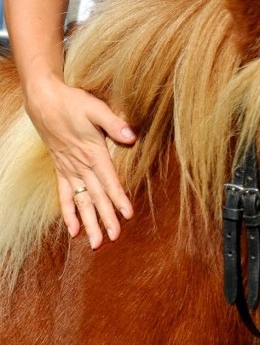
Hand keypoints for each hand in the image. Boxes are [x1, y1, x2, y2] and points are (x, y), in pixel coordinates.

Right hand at [26, 76, 135, 247]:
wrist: (44, 101)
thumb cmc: (72, 103)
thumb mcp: (95, 108)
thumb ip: (114, 123)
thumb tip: (131, 135)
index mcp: (92, 152)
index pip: (108, 180)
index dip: (118, 197)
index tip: (127, 215)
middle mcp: (80, 166)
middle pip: (96, 196)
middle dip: (105, 218)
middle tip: (113, 238)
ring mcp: (69, 170)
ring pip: (81, 201)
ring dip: (89, 223)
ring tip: (96, 243)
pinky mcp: (61, 170)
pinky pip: (65, 196)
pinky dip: (68, 213)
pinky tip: (73, 231)